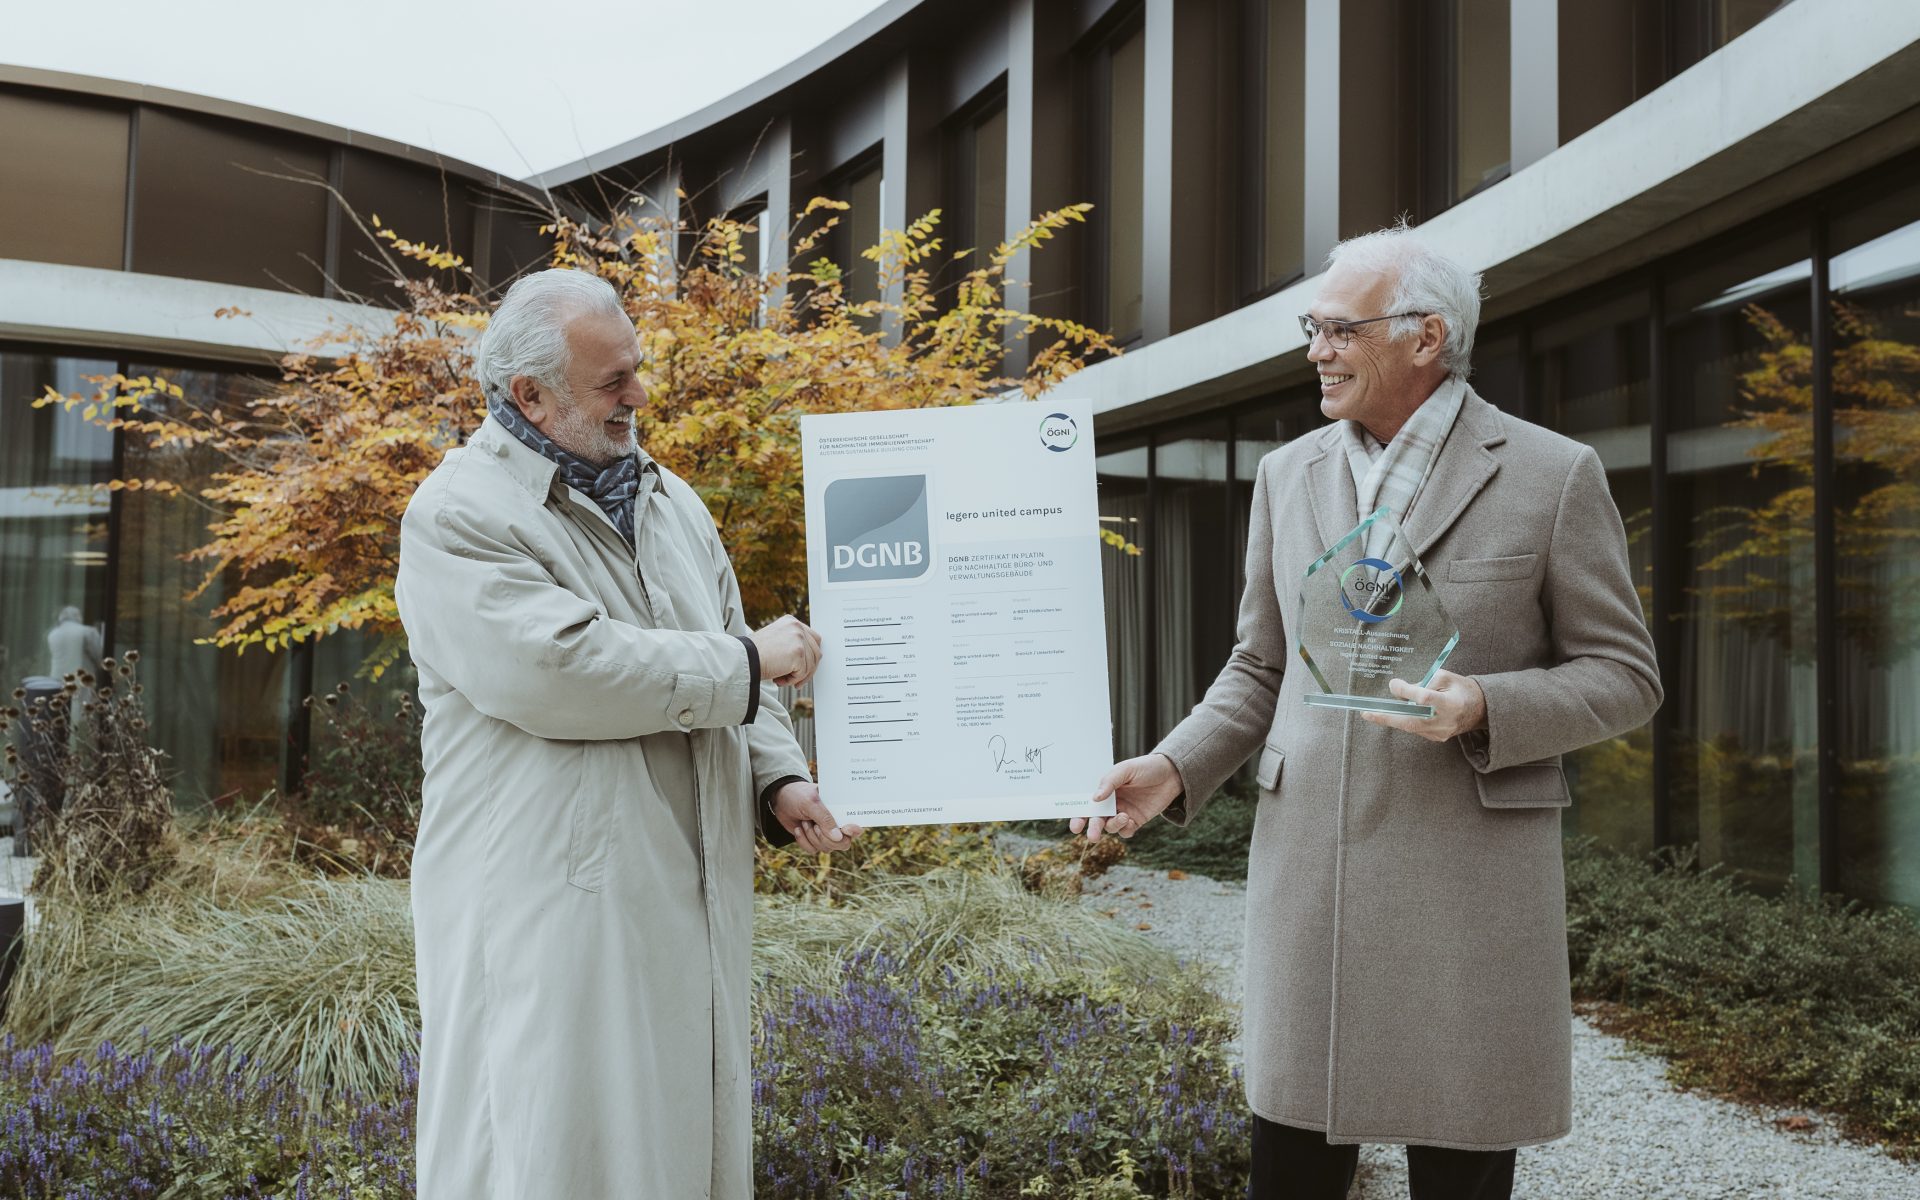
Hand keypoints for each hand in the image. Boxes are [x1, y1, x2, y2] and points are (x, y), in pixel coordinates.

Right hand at [751, 616, 823, 687]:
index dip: (810, 657)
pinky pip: (803, 673)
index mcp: (791, 622)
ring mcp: (799, 638)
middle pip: (816, 653)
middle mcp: (797, 627)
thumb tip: (807, 660)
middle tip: (796, 680)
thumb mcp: (775, 642)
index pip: (813, 639)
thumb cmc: (754, 654)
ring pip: (810, 665)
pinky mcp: (799, 652)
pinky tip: (779, 679)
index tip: (803, 669)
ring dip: (797, 677)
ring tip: (780, 679)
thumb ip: (791, 645)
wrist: (743, 659)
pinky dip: (792, 680)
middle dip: (808, 670)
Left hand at [771, 780, 863, 853]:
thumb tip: (838, 837)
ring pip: (827, 848)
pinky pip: (813, 850)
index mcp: (841, 812)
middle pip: (843, 844)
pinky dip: (803, 840)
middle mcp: (836, 826)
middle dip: (826, 837)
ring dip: (812, 836)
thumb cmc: (799, 795)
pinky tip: (799, 828)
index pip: (856, 827)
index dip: (854, 831)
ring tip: (805, 821)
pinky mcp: (813, 841)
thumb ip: (825, 818)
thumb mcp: (811, 802)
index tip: (844, 828)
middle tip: (815, 825)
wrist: (780, 800)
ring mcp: (825, 835)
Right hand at [1071, 752, 1183, 842]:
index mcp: (1104, 790)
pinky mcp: (1136, 821)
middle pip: (1096, 820)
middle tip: (1092, 836)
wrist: (1172, 774)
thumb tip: (1094, 798)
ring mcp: (1123, 812)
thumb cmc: (1146, 767)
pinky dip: (1125, 830)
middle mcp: (1111, 803)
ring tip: (1123, 817)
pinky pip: (1126, 831)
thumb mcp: (1125, 769)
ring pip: (1110, 827)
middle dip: (1093, 829)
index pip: (1087, 804)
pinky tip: (1130, 820)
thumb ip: (1109, 782)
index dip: (1079, 816)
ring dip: (1113, 826)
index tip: (1075, 826)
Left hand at [1359, 669, 1486, 741]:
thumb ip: (1424, 682)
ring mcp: (1441, 733)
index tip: (1394, 684)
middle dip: (1386, 717)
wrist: (1480, 709)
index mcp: (1450, 703)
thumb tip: (1399, 690)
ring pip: (1410, 726)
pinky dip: (1405, 720)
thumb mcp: (1446, 677)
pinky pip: (1415, 729)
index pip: (1424, 698)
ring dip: (1392, 718)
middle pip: (1411, 721)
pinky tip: (1397, 714)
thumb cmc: (1461, 689)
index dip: (1407, 692)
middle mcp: (1445, 721)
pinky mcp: (1437, 738)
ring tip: (1374, 713)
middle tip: (1366, 714)